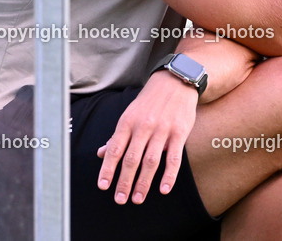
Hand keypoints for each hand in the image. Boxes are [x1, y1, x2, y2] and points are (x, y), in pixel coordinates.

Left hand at [96, 70, 198, 204]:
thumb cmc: (150, 101)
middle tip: (120, 199)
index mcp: (127, 122)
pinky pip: (174, 158)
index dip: (108, 169)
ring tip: (137, 198)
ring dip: (143, 182)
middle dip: (124, 181)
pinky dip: (169, 175)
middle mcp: (143, 126)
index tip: (103, 186)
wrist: (176, 82)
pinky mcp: (179, 132)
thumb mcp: (129, 114)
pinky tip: (164, 189)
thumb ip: (117, 136)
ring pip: (151, 161)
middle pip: (131, 158)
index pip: (115, 149)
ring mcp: (162, 130)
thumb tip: (102, 154)